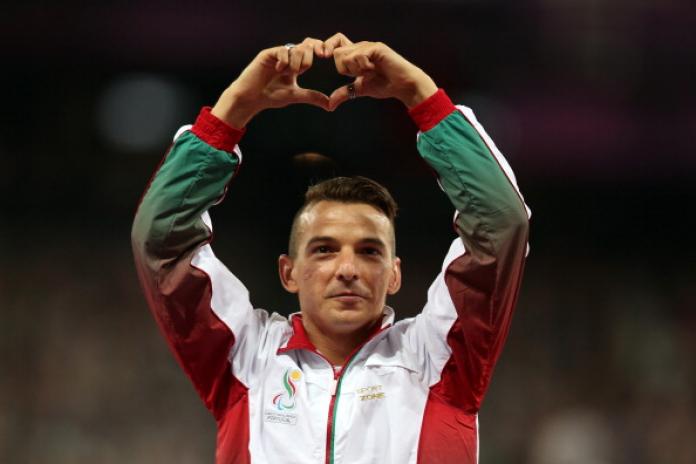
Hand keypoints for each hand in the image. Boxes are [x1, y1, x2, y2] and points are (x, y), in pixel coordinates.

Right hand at [212, 38, 330, 127]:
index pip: (311, 49)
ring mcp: (277, 54)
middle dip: (309, 56)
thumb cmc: (271, 97)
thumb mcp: (295, 95)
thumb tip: (330, 105)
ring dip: (296, 62)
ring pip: (296, 49)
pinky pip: (283, 50)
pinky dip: (285, 61)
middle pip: (306, 45)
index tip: (325, 56)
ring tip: (287, 73)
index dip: (320, 49)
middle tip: (304, 69)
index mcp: (296, 64)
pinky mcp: (267, 54)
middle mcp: (288, 57)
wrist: (251, 98)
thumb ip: (312, 97)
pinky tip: (279, 70)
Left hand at [327, 39, 437, 110]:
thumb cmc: (384, 85)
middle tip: (360, 74)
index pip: (336, 43)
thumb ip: (344, 93)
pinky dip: (364, 67)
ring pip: (347, 55)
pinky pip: (359, 56)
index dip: (327, 47)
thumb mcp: (359, 89)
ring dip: (356, 69)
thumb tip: (329, 104)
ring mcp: (369, 46)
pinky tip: (374, 70)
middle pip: (337, 53)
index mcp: (355, 54)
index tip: (323, 57)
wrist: (402, 86)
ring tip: (370, 72)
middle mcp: (361, 46)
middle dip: (344, 69)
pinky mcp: (376, 48)